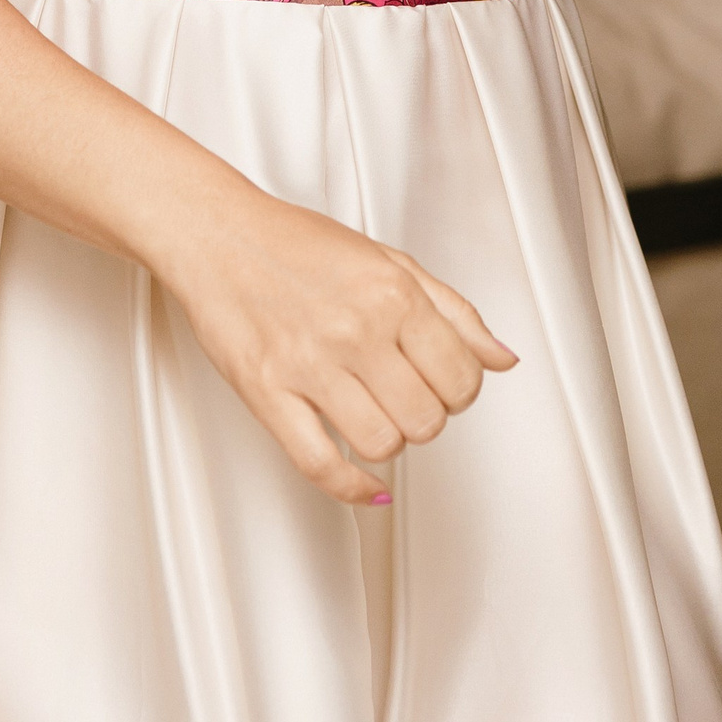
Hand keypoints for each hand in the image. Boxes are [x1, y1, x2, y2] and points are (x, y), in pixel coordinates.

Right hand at [159, 185, 515, 503]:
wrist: (220, 234)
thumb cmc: (298, 244)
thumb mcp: (388, 260)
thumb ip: (452, 310)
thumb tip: (502, 358)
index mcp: (392, 293)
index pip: (462, 376)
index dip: (461, 391)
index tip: (442, 384)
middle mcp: (356, 328)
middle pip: (427, 419)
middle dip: (425, 418)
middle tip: (406, 398)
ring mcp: (309, 363)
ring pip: (382, 444)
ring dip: (388, 443)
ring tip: (374, 416)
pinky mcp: (268, 392)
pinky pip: (319, 464)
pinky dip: (350, 487)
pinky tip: (364, 484)